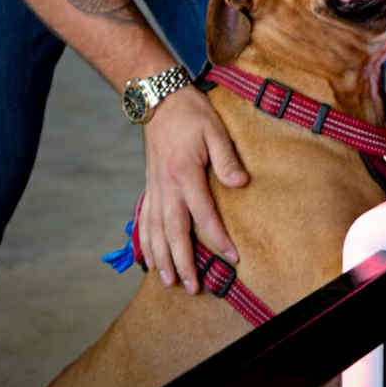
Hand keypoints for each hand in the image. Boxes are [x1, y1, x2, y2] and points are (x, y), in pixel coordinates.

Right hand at [137, 85, 248, 293]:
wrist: (158, 99)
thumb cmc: (190, 113)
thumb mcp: (214, 129)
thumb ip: (226, 159)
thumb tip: (241, 184)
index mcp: (185, 174)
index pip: (204, 215)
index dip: (218, 239)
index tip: (232, 257)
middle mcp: (166, 187)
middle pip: (174, 233)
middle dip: (183, 262)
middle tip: (193, 287)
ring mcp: (155, 188)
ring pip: (155, 231)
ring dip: (161, 259)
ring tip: (169, 282)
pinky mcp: (149, 186)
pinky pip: (144, 220)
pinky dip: (145, 242)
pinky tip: (148, 258)